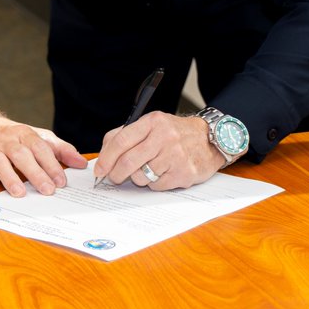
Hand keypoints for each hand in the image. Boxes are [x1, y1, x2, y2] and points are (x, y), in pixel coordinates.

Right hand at [0, 93, 86, 196]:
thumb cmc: (12, 136)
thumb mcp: (36, 137)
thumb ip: (59, 150)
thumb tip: (81, 163)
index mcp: (24, 134)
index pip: (40, 148)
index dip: (51, 164)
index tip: (61, 181)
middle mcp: (6, 139)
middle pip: (21, 155)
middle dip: (35, 173)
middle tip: (47, 190)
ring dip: (9, 177)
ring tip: (20, 193)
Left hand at [93, 111, 224, 190]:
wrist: (209, 139)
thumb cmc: (175, 133)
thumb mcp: (152, 125)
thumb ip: (127, 135)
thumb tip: (104, 155)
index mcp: (152, 122)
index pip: (121, 140)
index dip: (106, 158)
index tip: (99, 170)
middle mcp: (164, 137)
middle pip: (128, 162)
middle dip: (116, 174)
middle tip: (113, 177)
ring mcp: (175, 156)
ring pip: (141, 176)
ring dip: (137, 178)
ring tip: (146, 170)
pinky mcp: (183, 173)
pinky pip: (156, 186)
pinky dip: (153, 183)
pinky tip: (162, 173)